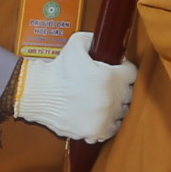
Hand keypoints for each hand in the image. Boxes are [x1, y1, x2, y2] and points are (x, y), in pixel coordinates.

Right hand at [11, 43, 135, 142]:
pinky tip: (98, 115)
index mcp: (109, 77)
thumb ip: (94, 39)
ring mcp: (104, 118)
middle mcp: (110, 99)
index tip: (115, 70)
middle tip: (105, 85)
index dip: (122, 69)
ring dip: (114, 106)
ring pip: (121, 112)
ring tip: (100, 100)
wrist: (38, 94)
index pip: (131, 73)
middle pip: (128, 93)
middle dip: (118, 87)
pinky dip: (107, 123)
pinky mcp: (96, 131)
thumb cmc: (56, 71)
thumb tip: (104, 41)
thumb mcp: (75, 44)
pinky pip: (112, 128)